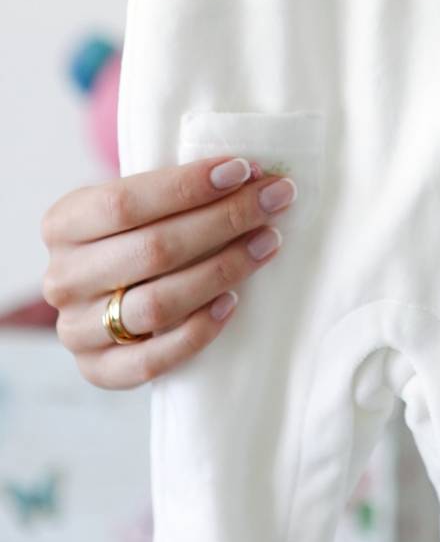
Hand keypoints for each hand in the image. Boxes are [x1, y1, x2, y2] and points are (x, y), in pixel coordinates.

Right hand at [39, 156, 296, 386]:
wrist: (106, 295)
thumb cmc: (134, 233)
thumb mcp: (136, 203)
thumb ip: (177, 190)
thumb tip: (252, 174)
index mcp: (63, 224)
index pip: (123, 203)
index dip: (186, 186)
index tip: (242, 170)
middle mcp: (62, 278)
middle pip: (152, 250)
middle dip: (224, 220)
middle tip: (275, 199)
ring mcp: (76, 330)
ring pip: (157, 305)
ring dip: (223, 270)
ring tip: (268, 243)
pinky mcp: (98, 371)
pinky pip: (151, 361)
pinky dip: (197, 331)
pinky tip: (233, 302)